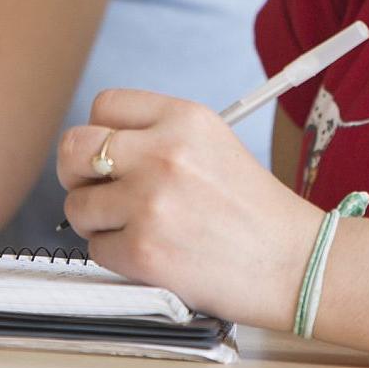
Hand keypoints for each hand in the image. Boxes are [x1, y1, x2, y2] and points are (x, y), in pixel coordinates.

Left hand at [57, 89, 323, 329]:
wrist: (294, 263)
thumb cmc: (256, 211)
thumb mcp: (215, 144)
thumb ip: (158, 136)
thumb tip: (98, 148)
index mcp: (184, 118)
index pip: (104, 104)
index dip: (100, 132)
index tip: (110, 155)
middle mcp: (163, 152)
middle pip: (74, 148)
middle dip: (76, 174)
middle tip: (96, 191)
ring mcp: (150, 202)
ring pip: (77, 205)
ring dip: (98, 222)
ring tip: (138, 229)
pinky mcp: (143, 249)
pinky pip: (96, 248)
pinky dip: (117, 256)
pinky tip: (153, 254)